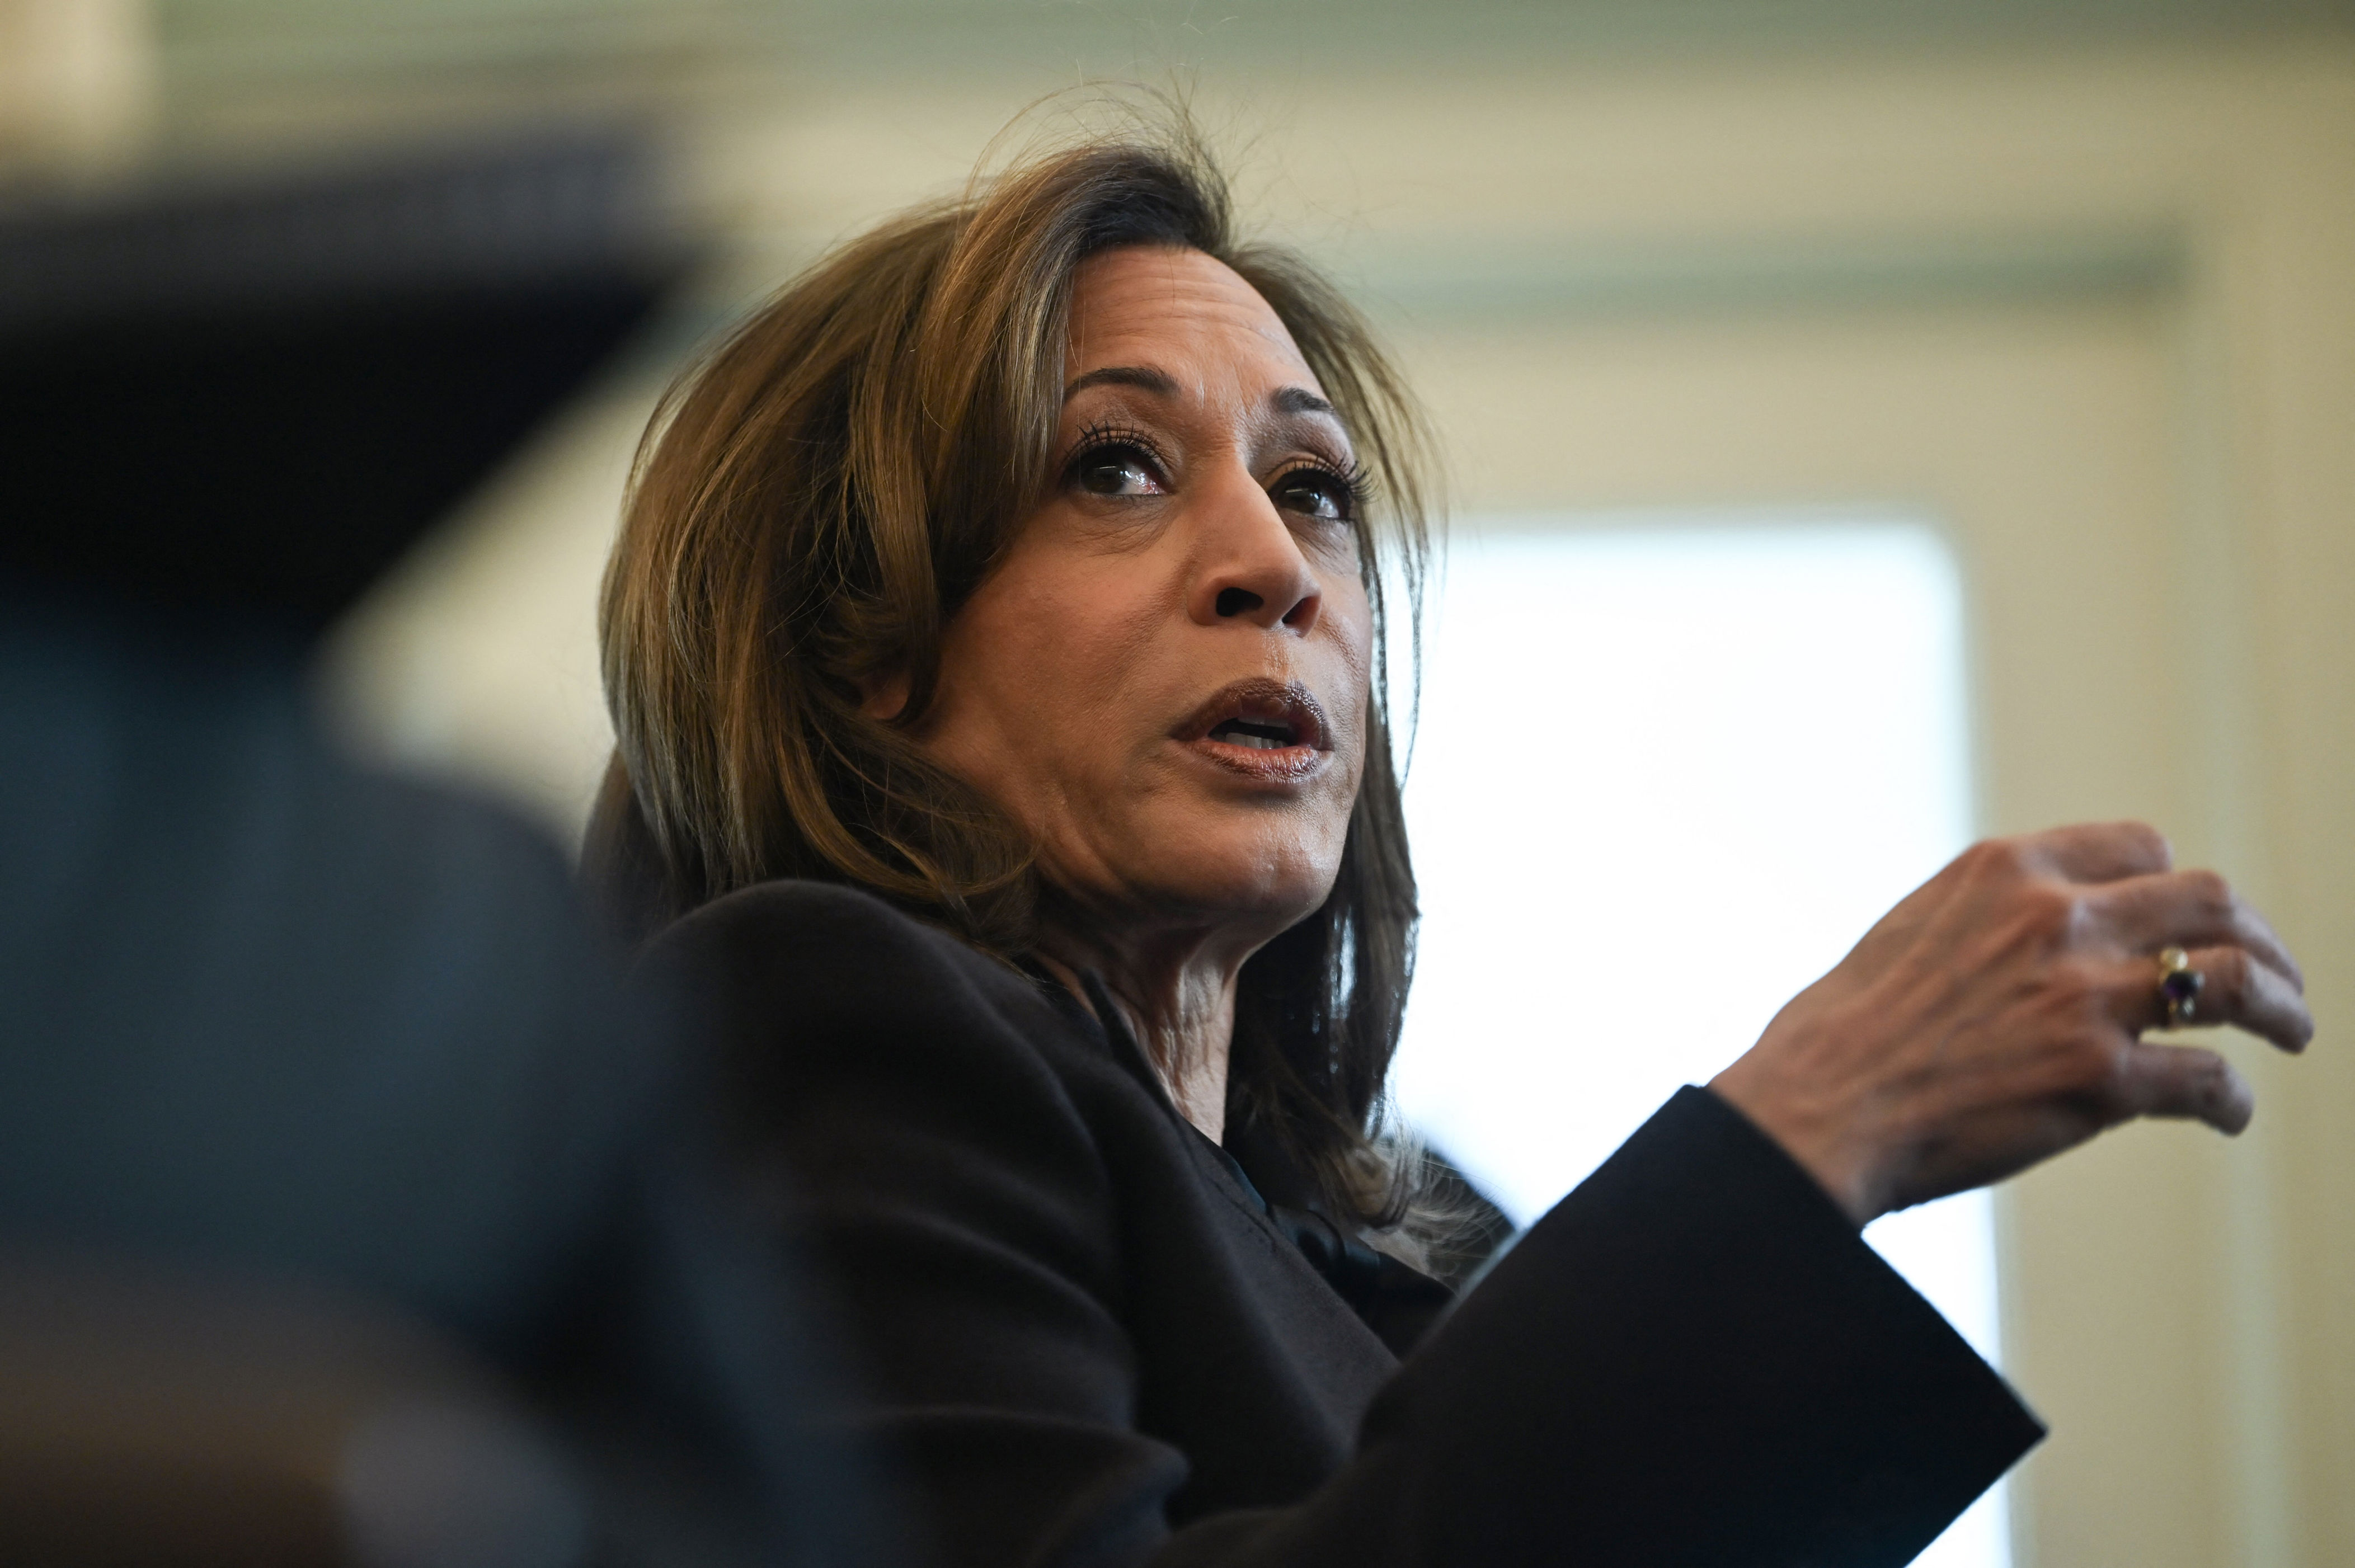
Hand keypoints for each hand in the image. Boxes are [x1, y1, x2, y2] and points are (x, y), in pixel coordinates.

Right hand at [1709, 822, 2311, 1225]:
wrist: (1820, 1105)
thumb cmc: (1843, 1032)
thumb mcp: (1916, 930)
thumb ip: (1988, 919)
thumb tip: (2033, 943)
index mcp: (2007, 871)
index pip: (2140, 847)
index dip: (2178, 884)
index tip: (2189, 919)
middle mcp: (2058, 918)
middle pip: (2209, 901)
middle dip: (2258, 938)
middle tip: (2275, 974)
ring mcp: (2086, 997)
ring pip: (2235, 980)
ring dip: (2281, 1006)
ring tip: (2292, 1030)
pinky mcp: (2100, 1078)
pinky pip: (2209, 1081)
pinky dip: (2232, 1102)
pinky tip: (2229, 1115)